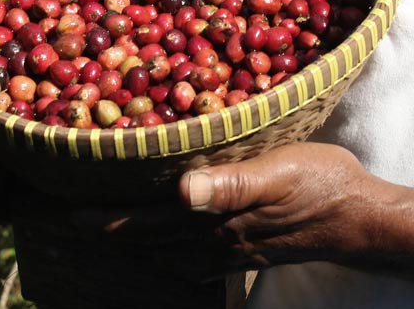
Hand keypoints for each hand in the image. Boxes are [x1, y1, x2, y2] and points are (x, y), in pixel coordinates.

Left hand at [71, 142, 399, 279]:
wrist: (362, 219)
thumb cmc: (320, 185)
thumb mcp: (277, 174)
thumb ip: (229, 185)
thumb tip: (182, 192)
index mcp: (213, 220)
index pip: (147, 223)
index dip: (109, 220)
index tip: (74, 213)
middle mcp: (213, 241)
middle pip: (150, 242)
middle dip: (112, 234)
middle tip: (78, 224)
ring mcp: (229, 251)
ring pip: (167, 253)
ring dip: (136, 245)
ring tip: (110, 235)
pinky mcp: (245, 253)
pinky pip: (192, 261)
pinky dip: (168, 256)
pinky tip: (164, 252)